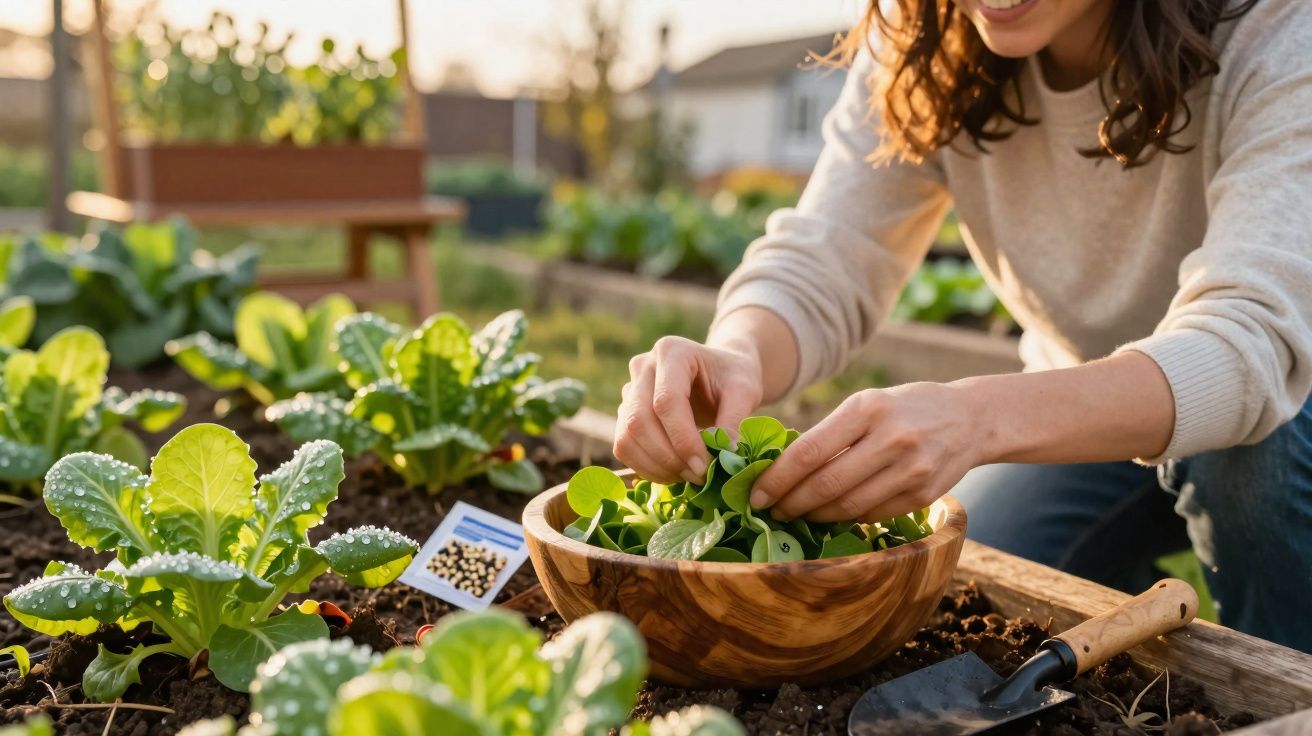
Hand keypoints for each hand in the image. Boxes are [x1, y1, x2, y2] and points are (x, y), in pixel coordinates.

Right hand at [616, 336, 763, 484]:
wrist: (720, 373)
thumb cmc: (732, 378)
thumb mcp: (745, 391)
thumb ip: (735, 419)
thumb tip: (723, 453)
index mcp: (672, 352)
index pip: (667, 401)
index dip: (682, 439)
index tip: (704, 465)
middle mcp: (643, 367)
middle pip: (639, 420)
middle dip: (667, 457)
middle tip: (698, 476)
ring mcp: (629, 389)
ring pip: (626, 436)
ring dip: (655, 466)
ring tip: (688, 477)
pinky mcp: (625, 412)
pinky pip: (623, 446)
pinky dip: (646, 467)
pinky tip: (674, 473)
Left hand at [749, 383, 979, 521]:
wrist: (970, 418)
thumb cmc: (905, 408)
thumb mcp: (869, 403)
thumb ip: (831, 432)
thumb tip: (781, 467)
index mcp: (868, 409)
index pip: (810, 451)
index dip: (778, 478)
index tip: (757, 493)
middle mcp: (891, 439)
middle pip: (826, 484)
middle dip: (791, 503)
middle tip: (770, 510)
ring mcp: (911, 470)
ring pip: (848, 507)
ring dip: (815, 516)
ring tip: (796, 514)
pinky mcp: (924, 496)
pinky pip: (872, 515)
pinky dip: (846, 519)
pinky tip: (830, 516)